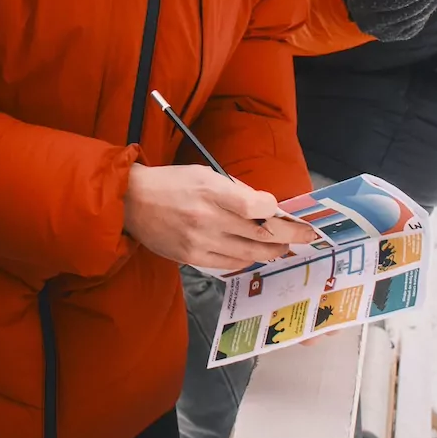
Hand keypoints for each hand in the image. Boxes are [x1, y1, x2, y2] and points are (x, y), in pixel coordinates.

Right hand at [123, 165, 313, 272]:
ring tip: (283, 248)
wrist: (132, 201)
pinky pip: (230, 264)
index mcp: (210, 189)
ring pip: (249, 252)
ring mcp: (200, 241)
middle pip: (260, 232)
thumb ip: (234, 190)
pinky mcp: (192, 258)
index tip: (281, 211)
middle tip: (304, 236)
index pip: (254, 205)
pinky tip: (254, 254)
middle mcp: (207, 218)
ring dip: (272, 251)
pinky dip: (247, 259)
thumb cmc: (171, 183)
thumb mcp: (203, 173)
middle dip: (288, 235)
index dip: (274, 210)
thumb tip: (263, 205)